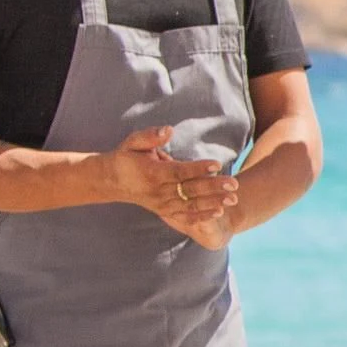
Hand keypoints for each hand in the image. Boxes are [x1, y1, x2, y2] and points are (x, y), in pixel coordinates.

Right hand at [101, 125, 237, 241]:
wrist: (112, 181)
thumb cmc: (126, 157)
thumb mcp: (132, 143)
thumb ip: (149, 137)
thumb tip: (168, 130)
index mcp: (153, 173)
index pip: (179, 172)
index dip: (198, 168)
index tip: (217, 164)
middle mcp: (159, 191)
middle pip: (190, 190)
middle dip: (213, 187)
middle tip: (234, 183)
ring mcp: (162, 204)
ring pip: (191, 205)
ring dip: (213, 202)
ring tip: (233, 198)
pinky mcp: (165, 211)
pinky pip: (185, 216)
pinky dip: (202, 216)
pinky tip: (219, 212)